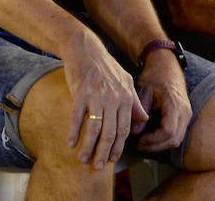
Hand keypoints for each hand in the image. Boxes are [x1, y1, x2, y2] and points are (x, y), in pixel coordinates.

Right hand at [61, 29, 143, 166]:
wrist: (85, 48)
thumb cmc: (105, 66)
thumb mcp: (126, 81)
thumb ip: (134, 102)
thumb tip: (143, 120)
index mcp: (126, 97)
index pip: (124, 129)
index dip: (118, 146)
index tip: (112, 159)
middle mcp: (113, 98)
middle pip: (110, 133)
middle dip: (104, 152)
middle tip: (98, 166)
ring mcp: (97, 95)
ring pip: (94, 129)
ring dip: (88, 147)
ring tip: (83, 159)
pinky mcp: (80, 92)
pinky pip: (77, 118)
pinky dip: (74, 133)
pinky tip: (71, 143)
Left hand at [132, 51, 192, 151]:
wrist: (167, 67)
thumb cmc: (156, 76)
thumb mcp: (144, 90)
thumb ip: (141, 111)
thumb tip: (135, 131)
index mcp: (175, 104)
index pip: (168, 131)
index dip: (153, 140)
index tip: (140, 140)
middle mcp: (185, 111)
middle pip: (175, 139)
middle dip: (156, 146)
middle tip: (140, 144)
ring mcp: (187, 114)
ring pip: (177, 140)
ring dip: (160, 145)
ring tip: (144, 142)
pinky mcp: (185, 116)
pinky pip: (178, 134)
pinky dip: (165, 139)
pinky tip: (152, 137)